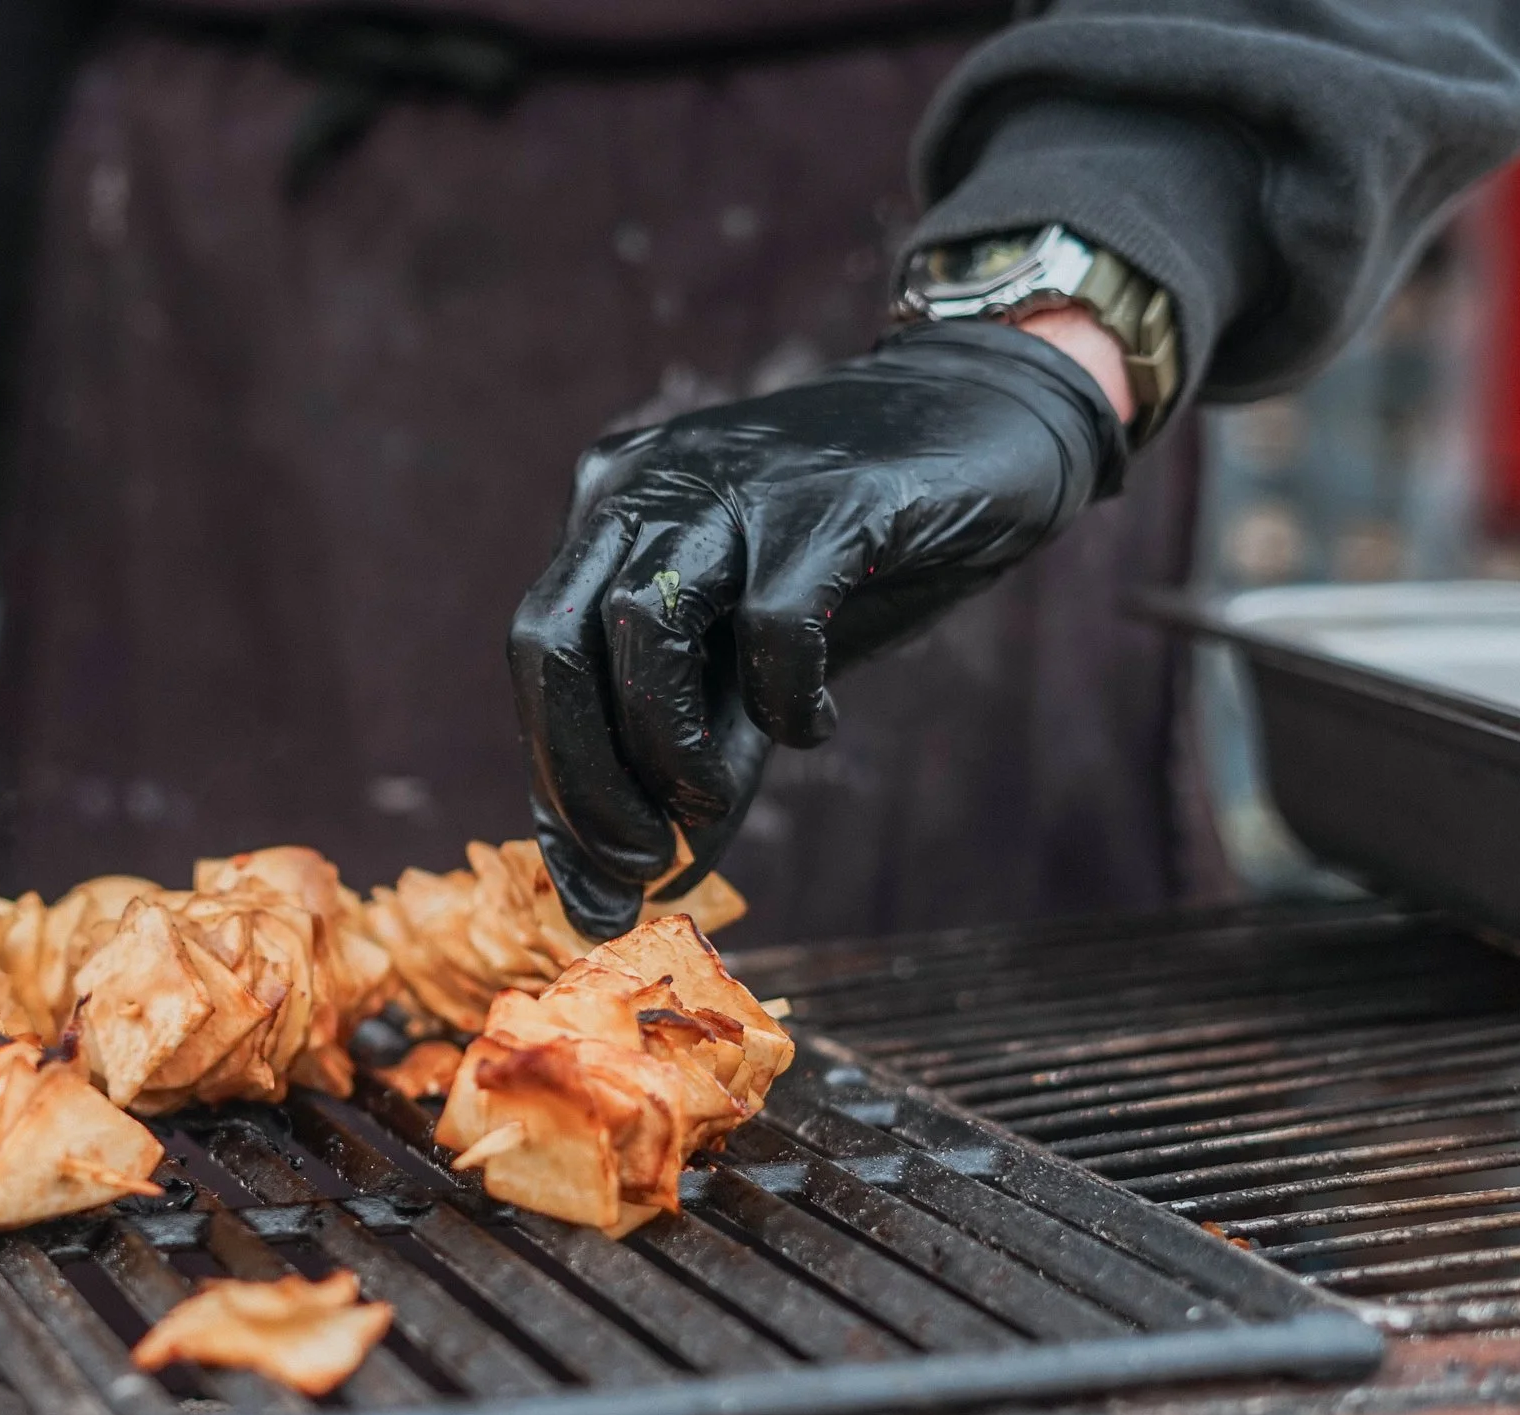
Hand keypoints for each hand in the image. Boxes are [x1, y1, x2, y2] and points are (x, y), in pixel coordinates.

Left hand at [510, 318, 1129, 938]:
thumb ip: (694, 752)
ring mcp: (728, 484)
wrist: (983, 418)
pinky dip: (785, 699)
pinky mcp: (823, 499)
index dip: (552, 779)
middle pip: (551, 638)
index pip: (535, 651)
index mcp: (610, 516)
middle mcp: (646, 487)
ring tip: (711, 801)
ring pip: (643, 625)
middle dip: (581, 777)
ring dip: (667, 745)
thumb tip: (634, 891)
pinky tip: (816, 723)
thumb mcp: (752, 661)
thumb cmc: (855, 552)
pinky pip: (771, 622)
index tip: (591, 888)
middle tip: (637, 862)